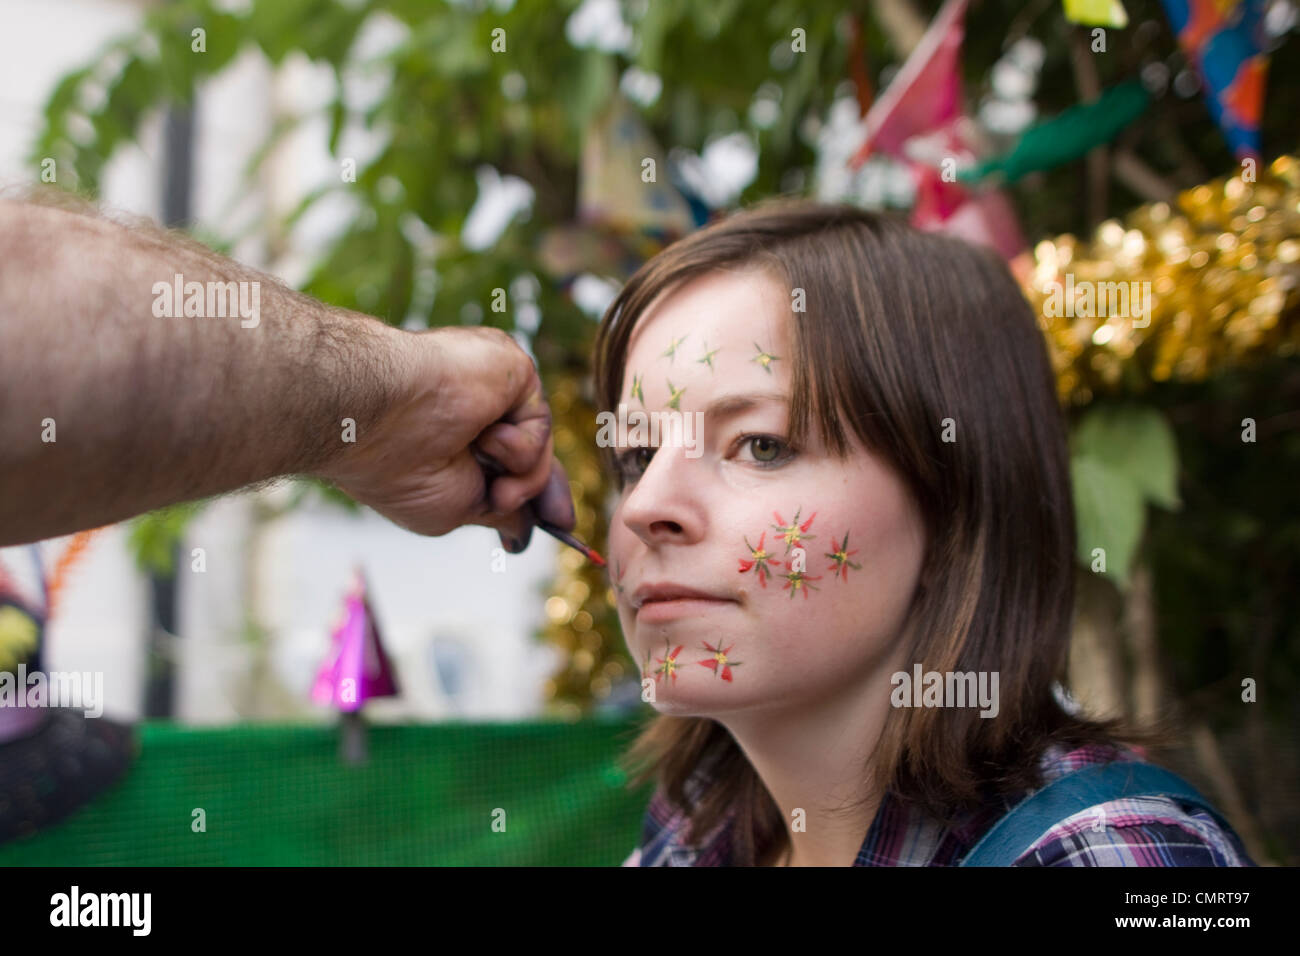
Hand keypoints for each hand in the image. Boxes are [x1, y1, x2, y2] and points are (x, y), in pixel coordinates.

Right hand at [318, 324, 574, 551]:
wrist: (372, 418)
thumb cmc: (396, 467)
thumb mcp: (452, 509)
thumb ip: (495, 512)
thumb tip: (524, 534)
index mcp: (452, 434)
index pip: (507, 462)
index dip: (529, 491)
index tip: (556, 524)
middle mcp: (475, 406)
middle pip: (531, 452)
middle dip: (541, 487)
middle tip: (552, 517)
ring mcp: (494, 387)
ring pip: (539, 448)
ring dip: (520, 477)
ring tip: (479, 469)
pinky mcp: (512, 370)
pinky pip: (540, 425)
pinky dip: (519, 446)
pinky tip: (483, 437)